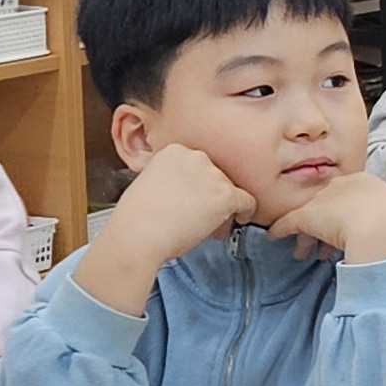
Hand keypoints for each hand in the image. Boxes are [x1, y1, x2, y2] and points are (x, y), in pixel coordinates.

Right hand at [76, 144, 261, 311]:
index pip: (198, 167)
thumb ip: (175, 180)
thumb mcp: (151, 183)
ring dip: (223, 209)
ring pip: (230, 191)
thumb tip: (194, 193)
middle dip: (211, 198)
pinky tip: (240, 220)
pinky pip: (248, 201)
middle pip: (216, 178)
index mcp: (174, 150)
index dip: (198, 188)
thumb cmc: (137, 218)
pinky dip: (246, 212)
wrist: (137, 234)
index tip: (193, 202)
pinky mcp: (226, 194)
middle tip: (202, 217)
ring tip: (208, 227)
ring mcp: (212, 174)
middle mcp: (195, 156)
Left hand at [269, 168, 385, 265]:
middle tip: (323, 246)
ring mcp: (323, 201)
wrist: (381, 227)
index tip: (344, 230)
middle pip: (328, 205)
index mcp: (366, 183)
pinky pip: (289, 223)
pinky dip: (281, 230)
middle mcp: (342, 186)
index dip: (345, 214)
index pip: (349, 197)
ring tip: (304, 253)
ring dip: (307, 237)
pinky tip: (274, 237)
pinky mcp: (305, 216)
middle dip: (325, 226)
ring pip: (311, 217)